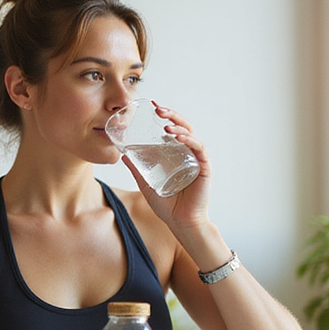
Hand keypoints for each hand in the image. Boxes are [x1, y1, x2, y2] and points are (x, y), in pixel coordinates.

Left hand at [121, 103, 211, 230]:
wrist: (181, 223)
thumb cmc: (168, 206)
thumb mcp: (147, 184)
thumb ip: (137, 170)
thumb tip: (123, 156)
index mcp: (178, 155)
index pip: (174, 130)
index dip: (166, 117)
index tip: (153, 107)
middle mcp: (189, 154)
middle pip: (183, 127)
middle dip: (171, 116)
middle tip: (158, 109)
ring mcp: (197, 160)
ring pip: (191, 135)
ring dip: (179, 126)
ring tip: (165, 124)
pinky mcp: (204, 168)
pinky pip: (199, 149)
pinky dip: (190, 140)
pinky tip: (179, 137)